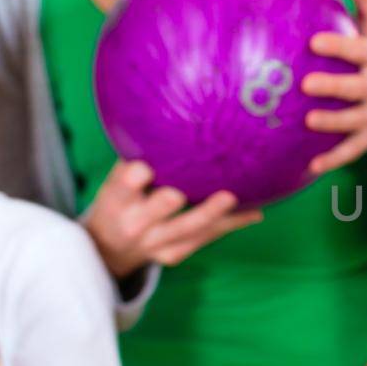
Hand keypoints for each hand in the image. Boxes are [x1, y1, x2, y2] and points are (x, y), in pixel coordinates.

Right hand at [83, 160, 261, 278]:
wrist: (112, 247)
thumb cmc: (121, 199)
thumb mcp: (117, 179)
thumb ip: (138, 154)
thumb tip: (171, 112)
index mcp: (116, 199)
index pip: (124, 185)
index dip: (135, 178)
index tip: (145, 168)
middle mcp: (134, 224)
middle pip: (159, 209)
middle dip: (171, 201)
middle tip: (187, 188)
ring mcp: (155, 243)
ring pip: (190, 228)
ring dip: (214, 213)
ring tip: (236, 197)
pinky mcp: (174, 253)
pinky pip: (206, 237)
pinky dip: (231, 224)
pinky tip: (254, 211)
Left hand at [301, 0, 366, 176]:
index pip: (363, 51)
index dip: (341, 46)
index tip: (314, 41)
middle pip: (362, 88)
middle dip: (337, 87)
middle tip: (307, 83)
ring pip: (359, 121)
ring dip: (335, 123)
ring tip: (308, 122)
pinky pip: (355, 149)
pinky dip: (336, 158)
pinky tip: (311, 166)